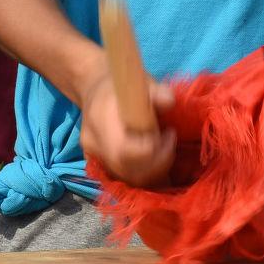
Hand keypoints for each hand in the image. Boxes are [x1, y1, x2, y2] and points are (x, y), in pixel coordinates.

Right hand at [79, 69, 176, 187]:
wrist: (95, 89)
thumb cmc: (122, 85)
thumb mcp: (141, 82)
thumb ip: (157, 92)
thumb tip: (169, 102)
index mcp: (100, 120)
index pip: (124, 151)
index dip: (152, 151)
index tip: (169, 134)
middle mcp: (94, 144)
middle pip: (126, 171)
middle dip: (157, 164)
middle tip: (170, 145)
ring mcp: (94, 157)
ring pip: (125, 180)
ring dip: (153, 173)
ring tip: (164, 152)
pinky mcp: (99, 166)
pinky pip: (123, 180)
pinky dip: (143, 176)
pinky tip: (155, 162)